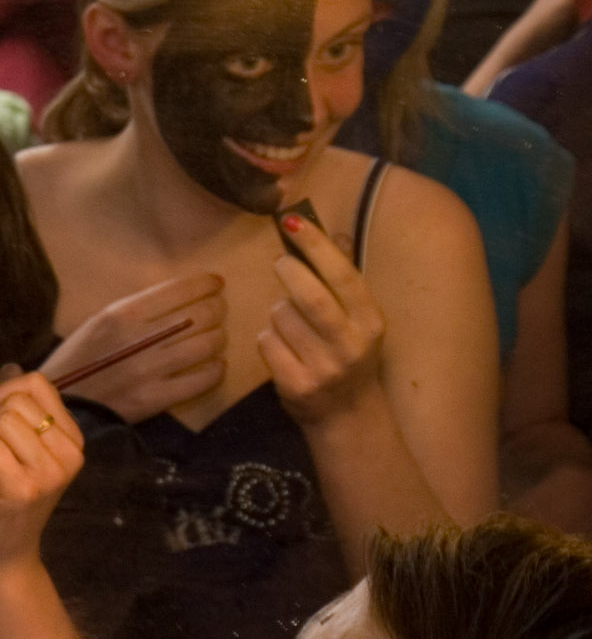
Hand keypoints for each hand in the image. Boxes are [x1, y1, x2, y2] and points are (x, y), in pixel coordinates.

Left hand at [0, 371, 83, 579]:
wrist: (1, 554)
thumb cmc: (2, 498)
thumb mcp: (15, 446)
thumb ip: (15, 408)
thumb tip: (10, 367)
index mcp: (72, 439)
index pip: (38, 384)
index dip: (3, 393)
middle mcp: (70, 454)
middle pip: (17, 401)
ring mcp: (50, 472)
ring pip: (2, 422)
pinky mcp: (25, 489)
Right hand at [41, 273, 224, 422]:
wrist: (59, 407)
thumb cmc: (74, 363)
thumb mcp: (96, 324)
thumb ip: (132, 312)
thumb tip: (173, 302)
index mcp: (122, 313)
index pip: (179, 289)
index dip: (206, 283)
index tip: (217, 283)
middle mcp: (141, 337)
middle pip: (201, 314)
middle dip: (217, 309)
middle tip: (219, 311)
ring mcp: (151, 369)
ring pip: (207, 344)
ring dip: (218, 338)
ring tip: (216, 338)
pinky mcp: (156, 398)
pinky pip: (202, 380)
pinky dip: (215, 370)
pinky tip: (215, 366)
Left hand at [258, 212, 386, 426]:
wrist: (348, 417)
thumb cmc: (348, 356)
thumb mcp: (359, 320)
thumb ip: (345, 279)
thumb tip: (334, 234)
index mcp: (371, 322)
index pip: (343, 276)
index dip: (316, 245)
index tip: (292, 221)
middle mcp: (352, 346)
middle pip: (310, 297)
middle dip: (289, 271)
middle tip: (280, 262)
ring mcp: (324, 369)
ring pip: (281, 317)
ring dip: (277, 313)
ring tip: (290, 325)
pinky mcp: (297, 386)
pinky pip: (266, 343)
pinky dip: (267, 338)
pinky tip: (281, 348)